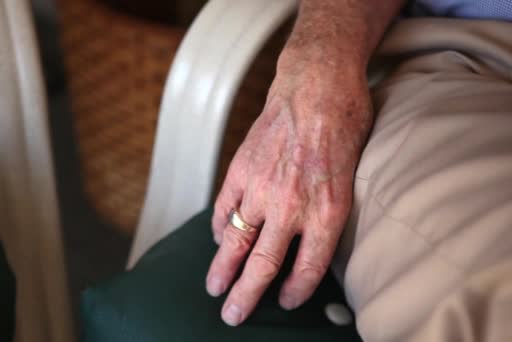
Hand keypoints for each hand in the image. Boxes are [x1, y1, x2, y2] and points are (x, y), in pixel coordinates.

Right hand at [205, 53, 372, 325]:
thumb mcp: (355, 175)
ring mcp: (261, 189)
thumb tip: (312, 236)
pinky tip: (218, 238)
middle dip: (246, 295)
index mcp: (327, 212)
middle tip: (233, 315)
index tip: (286, 301)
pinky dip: (220, 226)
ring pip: (236, 241)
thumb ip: (332, 210)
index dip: (296, 290)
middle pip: (264, 265)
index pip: (309, 268)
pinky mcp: (241, 170)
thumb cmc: (344, 125)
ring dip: (223, 268)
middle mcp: (292, 207)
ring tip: (214, 287)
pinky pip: (225, 207)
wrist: (317, 85)